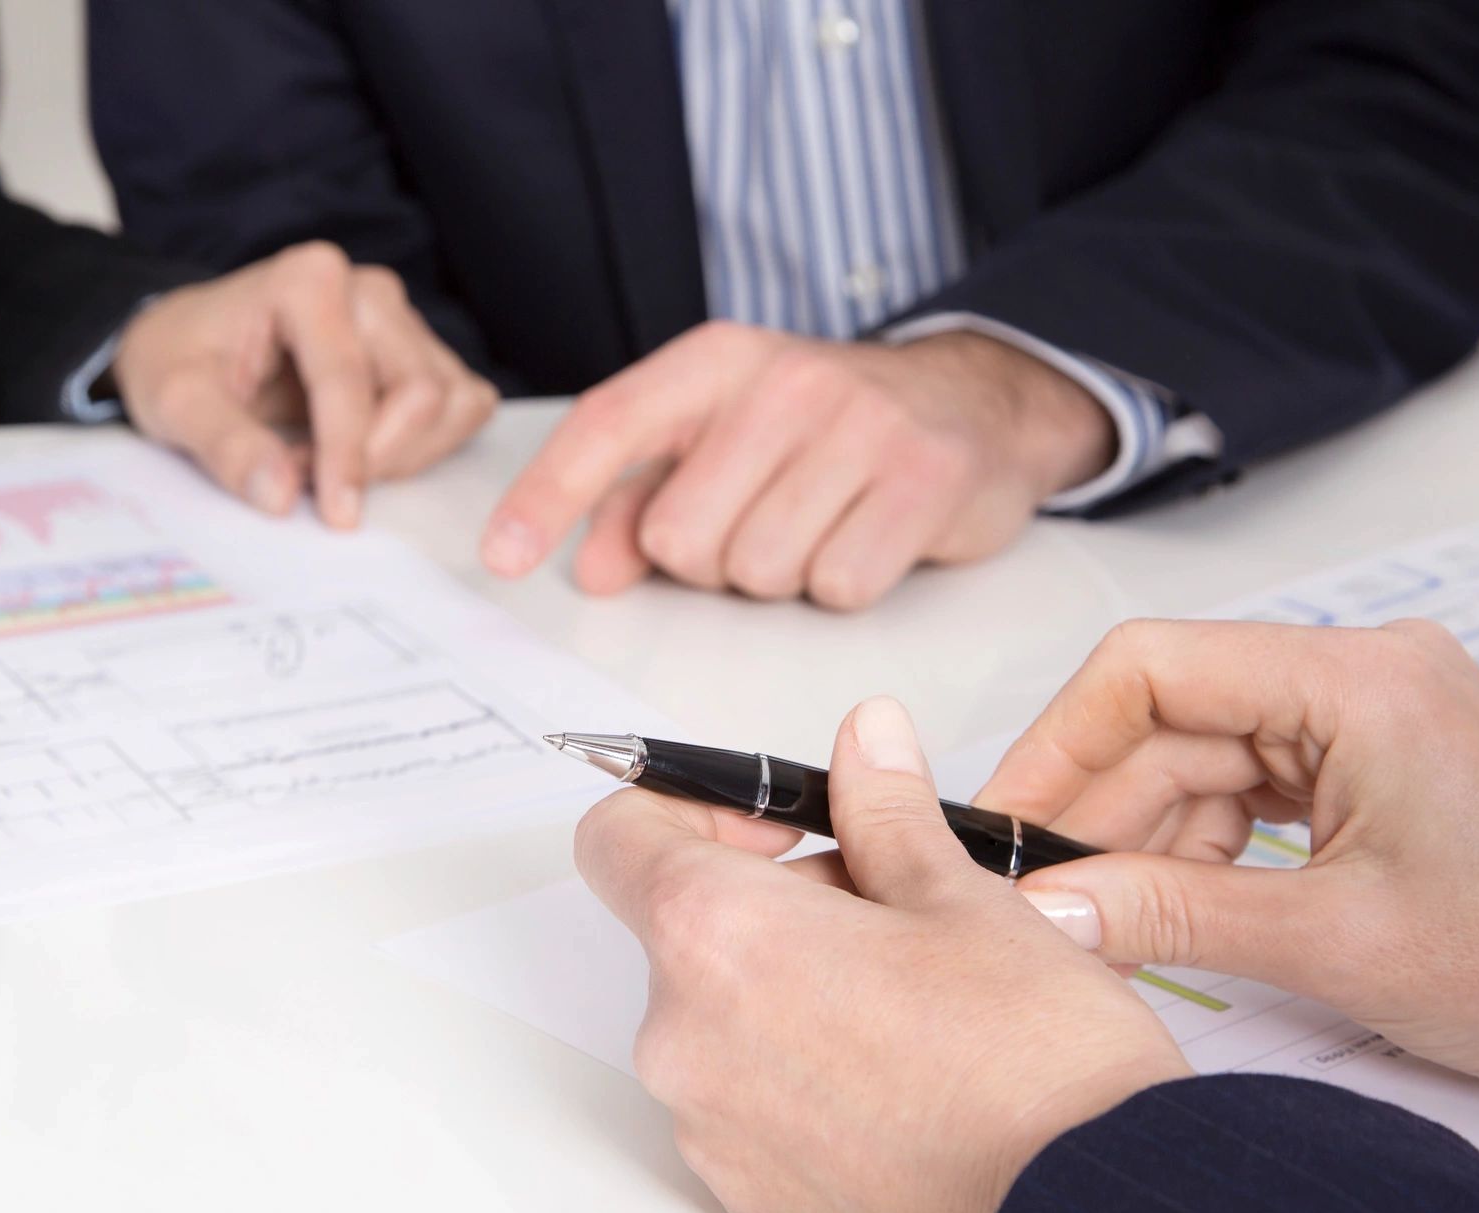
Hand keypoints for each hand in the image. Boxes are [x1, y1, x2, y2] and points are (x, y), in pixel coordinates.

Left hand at [112, 243, 498, 527]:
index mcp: (309, 280)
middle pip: (420, 392)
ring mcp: (402, 320)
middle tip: (319, 490)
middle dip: (379, 458)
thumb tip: (280, 494)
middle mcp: (369, 290)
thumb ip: (224, 445)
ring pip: (451, 403)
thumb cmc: (180, 361)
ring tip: (337, 470)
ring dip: (405, 456)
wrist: (187, 343)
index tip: (337, 514)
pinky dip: (427, 447)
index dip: (348, 455)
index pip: (349, 380)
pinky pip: (462, 407)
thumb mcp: (174, 401)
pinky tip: (371, 456)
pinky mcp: (421, 352)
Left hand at [481, 324, 1114, 609]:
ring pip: (757, 571)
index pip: (608, 425)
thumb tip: (593, 568)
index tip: (503, 559)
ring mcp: (860, 426)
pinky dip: (843, 584)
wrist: (975, 402)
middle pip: (681, 536)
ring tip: (817, 524)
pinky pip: (836, 586)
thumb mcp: (726, 438)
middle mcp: (783, 380)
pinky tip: (865, 537)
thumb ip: (645, 498)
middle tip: (757, 524)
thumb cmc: (825, 430)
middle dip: (707, 561)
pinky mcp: (924, 479)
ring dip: (779, 575)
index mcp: (716, 360)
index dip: (547, 498)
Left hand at [575, 697, 1188, 1212]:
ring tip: (916, 1011)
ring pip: (722, 1028)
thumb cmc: (1033, 1061)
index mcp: (715, 938)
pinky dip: (807, 1087)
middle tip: (894, 916)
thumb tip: (864, 740)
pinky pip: (751, 1117)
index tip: (775, 825)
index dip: (687, 811)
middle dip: (775, 907)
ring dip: (791, 998)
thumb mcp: (962, 896)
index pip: (617, 839)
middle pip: (685, 936)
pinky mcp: (754, 1208)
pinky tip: (908, 1092)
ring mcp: (712, 1137)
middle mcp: (685, 1042)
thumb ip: (886, 810)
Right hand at [979, 620, 1478, 1097]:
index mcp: (1359, 682)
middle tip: (1040, 898)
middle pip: (1169, 717)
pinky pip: (1246, 789)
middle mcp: (1360, 678)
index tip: (1003, 822)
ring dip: (1146, 840)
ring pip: (1200, 758)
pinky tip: (1174, 911)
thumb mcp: (1338, 945)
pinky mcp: (1371, 768)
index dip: (1057, 743)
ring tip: (1113, 924)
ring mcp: (1367, 721)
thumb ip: (1173, 915)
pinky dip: (1199, 849)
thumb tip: (1048, 903)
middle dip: (1098, 810)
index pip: (1151, 669)